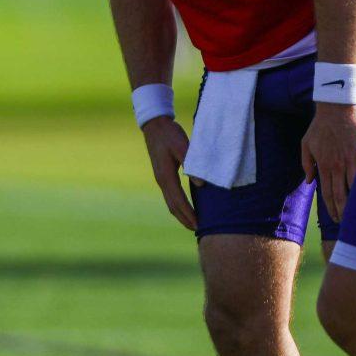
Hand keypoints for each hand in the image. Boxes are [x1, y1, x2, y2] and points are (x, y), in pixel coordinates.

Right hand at [141, 116, 195, 230]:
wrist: (154, 125)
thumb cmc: (169, 133)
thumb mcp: (182, 145)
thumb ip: (192, 164)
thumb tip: (201, 184)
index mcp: (166, 175)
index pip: (178, 200)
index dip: (188, 213)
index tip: (198, 224)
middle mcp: (161, 180)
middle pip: (172, 206)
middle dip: (184, 219)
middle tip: (197, 230)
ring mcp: (160, 178)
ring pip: (170, 202)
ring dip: (180, 214)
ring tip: (191, 223)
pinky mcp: (162, 175)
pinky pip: (170, 195)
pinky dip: (177, 205)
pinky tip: (184, 207)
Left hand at [302, 102, 355, 222]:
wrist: (336, 108)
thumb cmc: (319, 126)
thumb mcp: (306, 144)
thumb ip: (306, 163)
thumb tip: (310, 181)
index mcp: (324, 166)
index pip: (328, 194)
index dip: (332, 208)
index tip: (336, 218)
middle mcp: (338, 166)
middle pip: (341, 195)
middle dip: (344, 212)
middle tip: (348, 223)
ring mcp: (352, 160)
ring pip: (354, 187)